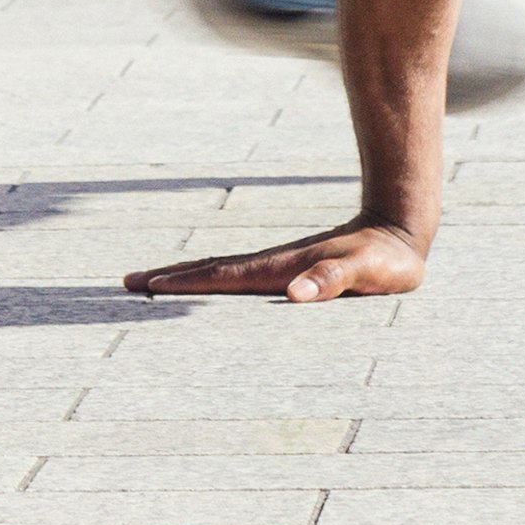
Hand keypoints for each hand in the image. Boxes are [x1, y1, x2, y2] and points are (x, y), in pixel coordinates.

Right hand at [123, 215, 427, 301]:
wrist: (399, 230)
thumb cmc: (384, 260)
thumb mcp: (364, 273)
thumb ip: (332, 281)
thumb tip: (294, 293)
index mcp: (278, 269)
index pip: (220, 276)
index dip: (182, 282)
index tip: (144, 285)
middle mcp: (271, 265)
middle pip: (210, 271)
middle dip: (168, 277)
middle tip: (126, 282)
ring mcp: (278, 266)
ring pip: (221, 272)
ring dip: (186, 278)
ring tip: (154, 284)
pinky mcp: (290, 271)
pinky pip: (240, 278)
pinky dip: (213, 282)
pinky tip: (210, 291)